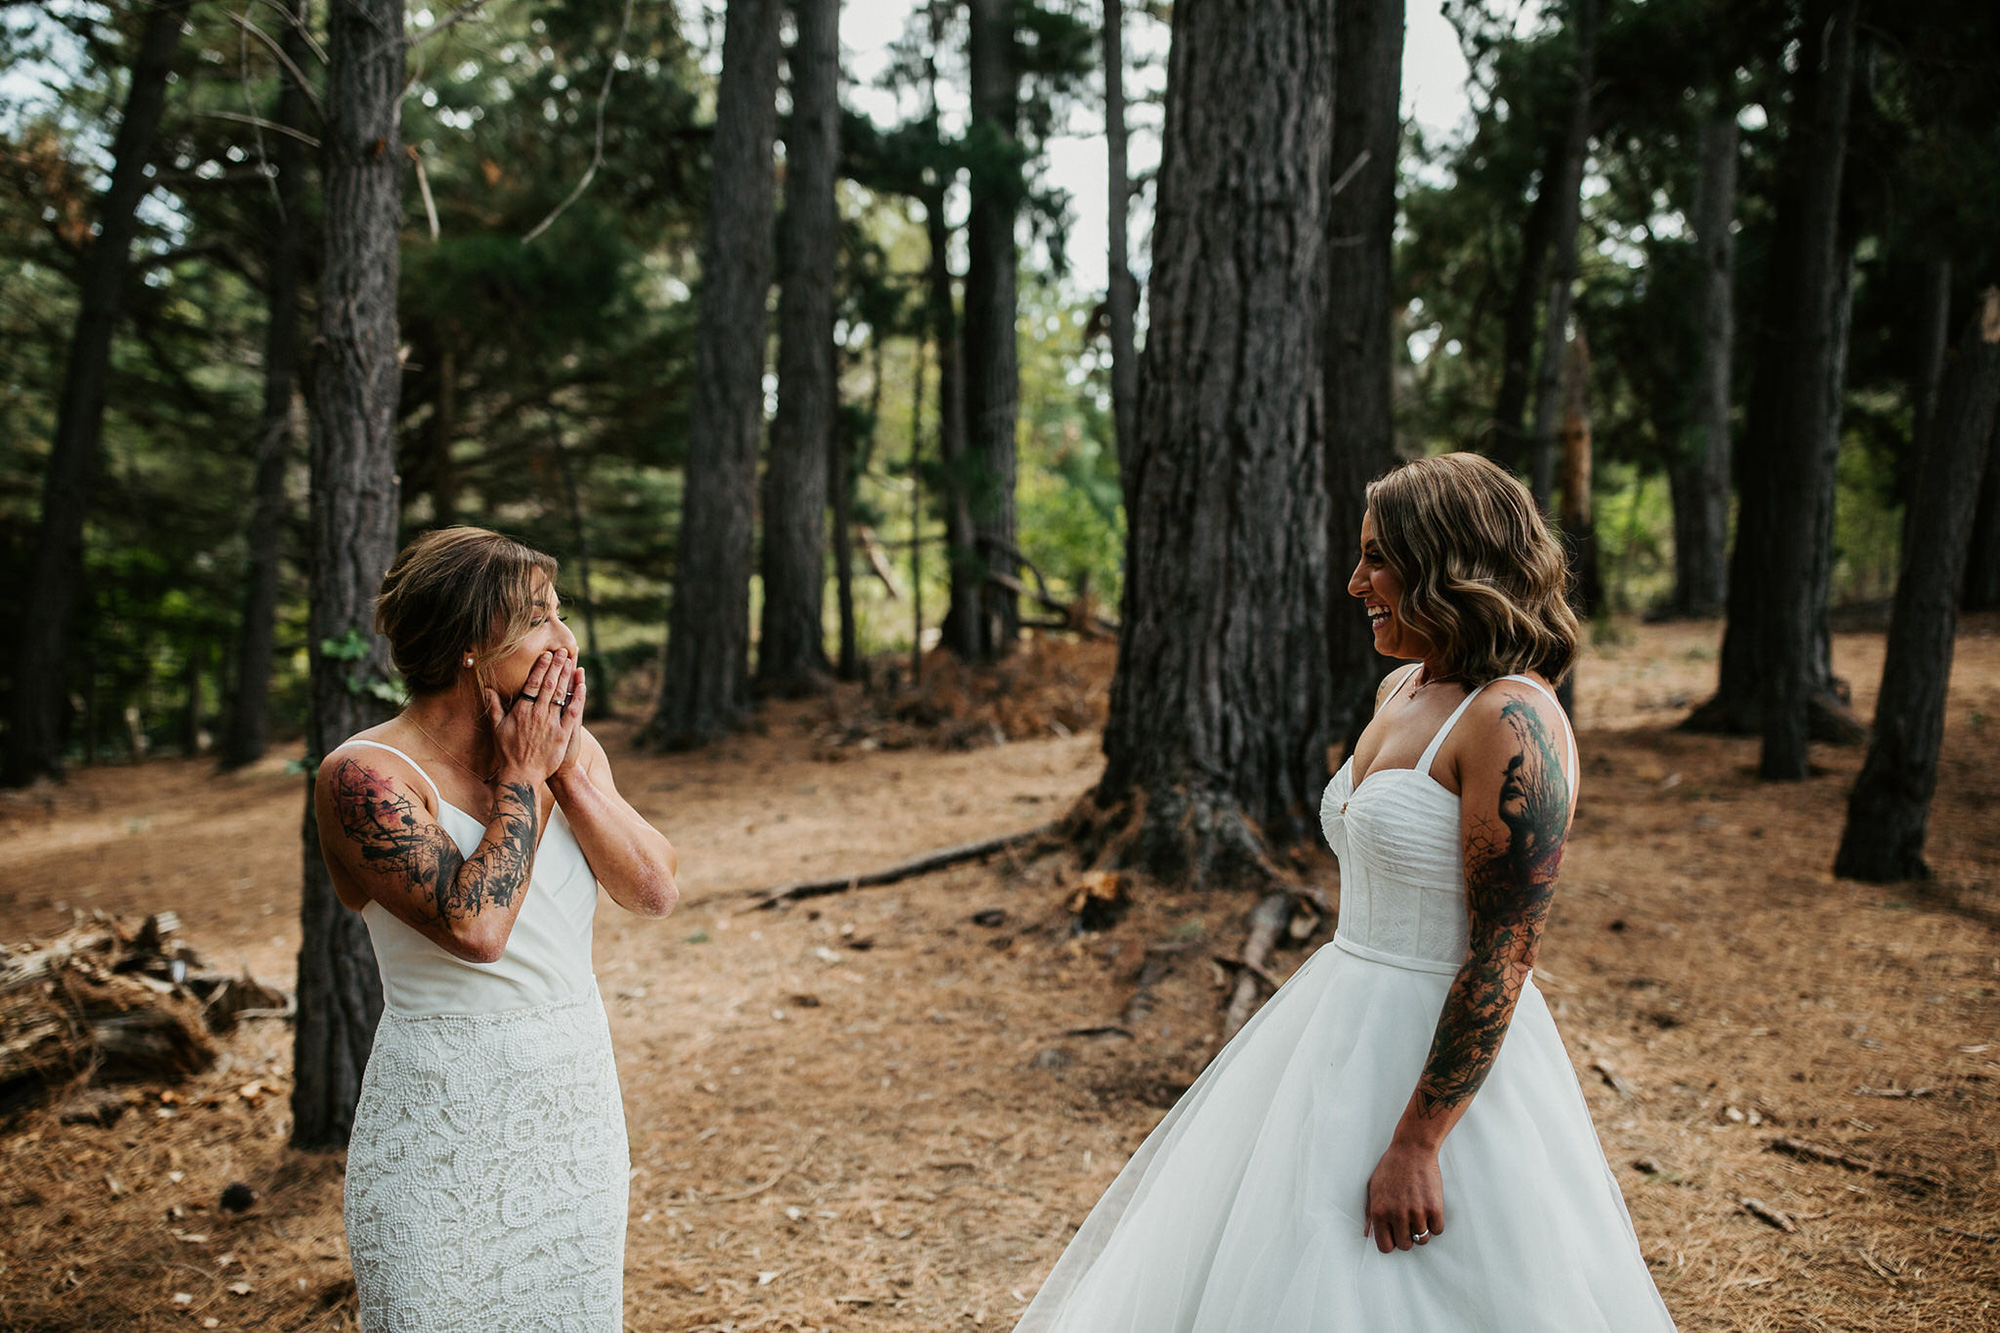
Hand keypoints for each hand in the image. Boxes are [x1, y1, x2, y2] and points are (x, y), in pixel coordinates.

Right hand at [483, 652, 583, 785]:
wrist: (522, 775)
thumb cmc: (507, 753)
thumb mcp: (497, 729)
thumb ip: (494, 707)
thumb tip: (487, 690)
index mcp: (522, 711)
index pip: (532, 684)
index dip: (541, 667)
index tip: (547, 655)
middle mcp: (537, 714)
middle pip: (548, 684)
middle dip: (556, 666)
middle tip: (563, 651)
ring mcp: (551, 723)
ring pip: (560, 694)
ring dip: (566, 676)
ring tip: (571, 661)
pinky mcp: (563, 734)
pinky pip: (573, 711)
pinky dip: (577, 697)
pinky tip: (581, 684)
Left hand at [1364, 1137, 1444, 1253]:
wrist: (1412, 1150)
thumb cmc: (1391, 1167)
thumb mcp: (1373, 1188)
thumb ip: (1370, 1213)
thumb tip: (1368, 1234)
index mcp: (1379, 1212)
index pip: (1385, 1247)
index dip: (1390, 1242)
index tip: (1394, 1235)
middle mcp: (1397, 1215)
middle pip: (1405, 1245)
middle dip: (1406, 1237)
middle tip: (1407, 1222)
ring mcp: (1417, 1212)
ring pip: (1422, 1239)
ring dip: (1421, 1231)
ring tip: (1418, 1215)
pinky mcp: (1434, 1207)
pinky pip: (1437, 1230)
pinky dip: (1434, 1224)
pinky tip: (1429, 1211)